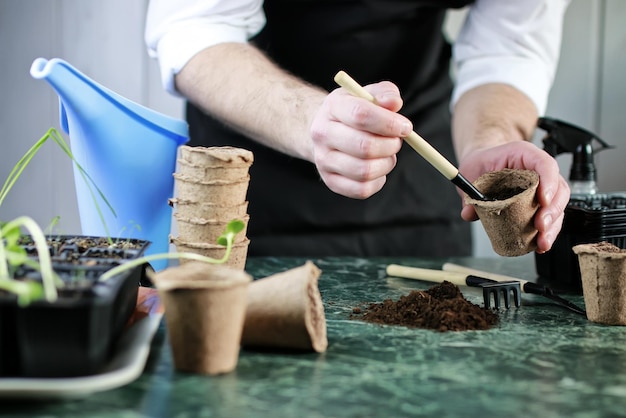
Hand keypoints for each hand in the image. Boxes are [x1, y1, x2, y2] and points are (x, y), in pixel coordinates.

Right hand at [309, 81, 411, 198]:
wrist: (325, 131)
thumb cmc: (351, 111)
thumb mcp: (366, 94)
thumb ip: (385, 93)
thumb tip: (395, 103)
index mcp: (332, 108)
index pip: (361, 115)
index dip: (389, 123)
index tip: (405, 127)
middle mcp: (322, 134)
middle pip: (364, 147)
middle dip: (390, 145)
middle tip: (396, 141)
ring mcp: (324, 160)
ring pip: (365, 171)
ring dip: (386, 163)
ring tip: (387, 154)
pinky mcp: (330, 181)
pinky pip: (362, 190)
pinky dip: (379, 181)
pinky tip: (377, 167)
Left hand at [457, 141, 569, 252]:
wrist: (482, 163)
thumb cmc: (482, 163)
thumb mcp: (472, 172)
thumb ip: (470, 192)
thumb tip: (469, 213)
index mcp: (524, 155)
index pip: (545, 164)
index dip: (548, 182)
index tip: (542, 200)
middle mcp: (538, 170)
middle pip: (558, 188)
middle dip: (552, 210)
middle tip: (540, 226)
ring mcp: (542, 187)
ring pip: (558, 205)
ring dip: (553, 226)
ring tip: (542, 242)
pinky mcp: (539, 203)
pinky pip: (551, 217)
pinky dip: (548, 231)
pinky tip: (541, 244)